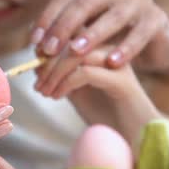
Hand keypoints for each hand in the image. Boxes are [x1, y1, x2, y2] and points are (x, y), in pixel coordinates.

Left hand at [31, 0, 168, 71]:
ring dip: (93, 35)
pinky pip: (141, 32)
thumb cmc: (110, 38)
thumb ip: (63, 32)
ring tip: (75, 53)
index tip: (35, 43)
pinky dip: (126, 47)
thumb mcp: (85, 30)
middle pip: (86, 3)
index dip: (48, 19)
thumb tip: (34, 44)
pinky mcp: (158, 18)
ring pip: (114, 15)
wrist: (153, 43)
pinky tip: (112, 62)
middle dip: (64, 28)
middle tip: (49, 51)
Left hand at [35, 47, 160, 143]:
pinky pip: (85, 73)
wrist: (134, 136)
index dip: (47, 45)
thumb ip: (60, 74)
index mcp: (101, 46)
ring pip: (77, 54)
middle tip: (37, 83)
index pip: (69, 32)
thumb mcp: (75, 89)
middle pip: (71, 41)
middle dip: (47, 62)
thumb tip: (37, 62)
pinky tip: (57, 96)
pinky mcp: (122, 81)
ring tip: (44, 91)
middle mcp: (111, 48)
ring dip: (54, 73)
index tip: (34, 66)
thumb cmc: (104, 111)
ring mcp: (118, 62)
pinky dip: (65, 84)